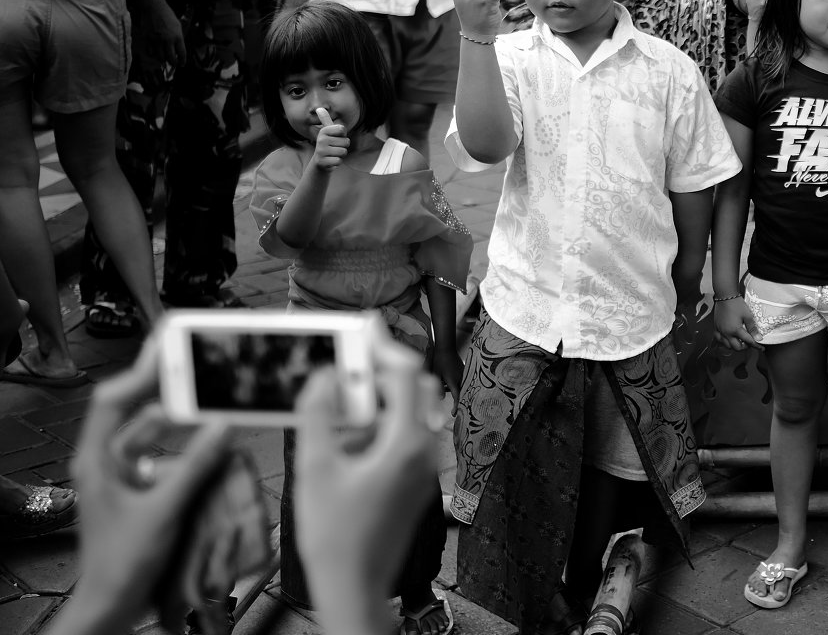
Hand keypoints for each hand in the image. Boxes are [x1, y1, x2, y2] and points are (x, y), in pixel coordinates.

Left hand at [64, 332, 232, 633]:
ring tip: (210, 399)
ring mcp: (120, 475)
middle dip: (165, 388)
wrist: (112, 605)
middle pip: (133, 409)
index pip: (112, 400)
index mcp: (97, 459)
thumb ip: (196, 465)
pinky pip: (161, 454)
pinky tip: (209, 440)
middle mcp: (105, 461)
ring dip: (179, 417)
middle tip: (198, 362)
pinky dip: (184, 443)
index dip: (141, 372)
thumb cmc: (123, 562)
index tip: (172, 348)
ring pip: (150, 432)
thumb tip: (225, 424)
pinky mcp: (137, 488)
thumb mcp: (164, 509)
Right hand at [141, 0, 186, 67]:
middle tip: (173, 64)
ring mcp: (156, 39)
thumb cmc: (167, 16)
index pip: (182, 54)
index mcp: (178, 36)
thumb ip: (178, 39)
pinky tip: (155, 53)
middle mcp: (168, 39)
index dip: (182, 61)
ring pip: (160, 57)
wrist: (154, 7)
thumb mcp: (178, 26)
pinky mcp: (147, 38)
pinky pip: (150, 52)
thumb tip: (177, 53)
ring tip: (164, 59)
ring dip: (163, 60)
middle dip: (173, 64)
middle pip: (171, 59)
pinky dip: (153, 54)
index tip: (182, 64)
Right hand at [295, 338, 441, 614]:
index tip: (358, 330)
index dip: (380, 346)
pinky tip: (346, 432)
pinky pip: (404, 434)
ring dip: (379, 396)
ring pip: (411, 410)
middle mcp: (422, 451)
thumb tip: (325, 375)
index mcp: (406, 443)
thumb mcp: (314, 469)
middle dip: (382, 367)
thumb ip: (317, 415)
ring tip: (340, 397)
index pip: (404, 374)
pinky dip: (379, 421)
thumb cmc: (336, 539)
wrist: (355, 587)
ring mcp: (421, 466)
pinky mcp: (412, 479)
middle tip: (347, 359)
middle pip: (415, 387)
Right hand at [312, 107, 349, 170]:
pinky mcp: (323, 162)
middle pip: (346, 142)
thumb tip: (319, 108)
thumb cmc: (328, 145)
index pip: (342, 129)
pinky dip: (338, 162)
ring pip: (343, 152)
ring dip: (341, 155)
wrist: (320, 162)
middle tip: (335, 148)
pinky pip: (339, 161)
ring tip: (333, 154)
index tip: (336, 138)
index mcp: (324, 131)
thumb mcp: (327, 132)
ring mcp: (321, 151)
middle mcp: (321, 140)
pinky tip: (331, 161)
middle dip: (343, 147)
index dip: (343, 135)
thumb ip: (325, 120)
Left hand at [429, 341, 463, 404]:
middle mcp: (461, 378)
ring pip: (461, 387)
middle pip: (461, 393)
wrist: (446, 348)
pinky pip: (461, 381)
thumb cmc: (439, 361)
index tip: (454, 413)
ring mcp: (464, 374)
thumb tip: (440, 398)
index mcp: (453, 380)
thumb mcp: (436, 375)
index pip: (457, 396)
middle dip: (457, 399)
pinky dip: (456, 384)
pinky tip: (448, 378)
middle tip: (451, 402)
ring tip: (445, 379)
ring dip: (454, 388)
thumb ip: (438, 387)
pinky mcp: (464, 371)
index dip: (456, 406)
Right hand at [714, 297, 762, 351]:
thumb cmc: (737, 304)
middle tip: (750, 343)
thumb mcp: (747, 315)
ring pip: (727, 345)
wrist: (725, 296)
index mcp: (736, 330)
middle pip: (737, 347)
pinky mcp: (716, 327)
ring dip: (735, 345)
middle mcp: (727, 333)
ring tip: (740, 341)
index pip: (748, 341)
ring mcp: (720, 331)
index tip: (761, 348)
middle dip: (745, 347)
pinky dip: (724, 341)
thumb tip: (758, 338)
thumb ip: (752, 328)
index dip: (756, 346)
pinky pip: (718, 339)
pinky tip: (728, 339)